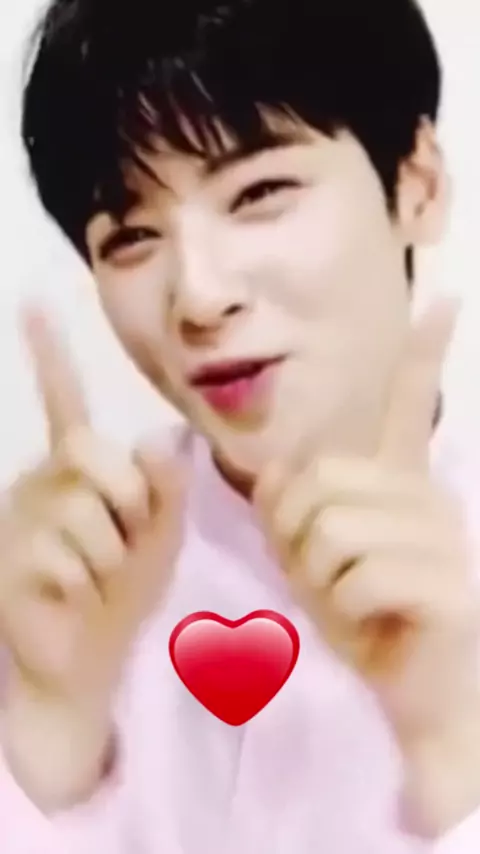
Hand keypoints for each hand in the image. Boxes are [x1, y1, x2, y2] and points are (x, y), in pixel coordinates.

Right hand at [0, 309, 184, 808]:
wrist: (89, 659)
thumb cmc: (124, 590)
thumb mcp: (161, 535)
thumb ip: (166, 488)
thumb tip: (157, 436)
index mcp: (79, 469)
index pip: (65, 405)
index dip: (50, 355)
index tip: (34, 301)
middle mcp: (44, 480)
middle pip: (94, 452)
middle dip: (128, 501)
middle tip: (125, 540)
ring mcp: (23, 517)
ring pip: (86, 510)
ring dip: (111, 554)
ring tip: (99, 576)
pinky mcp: (11, 556)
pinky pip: (69, 555)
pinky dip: (89, 583)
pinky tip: (74, 597)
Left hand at [256, 299, 479, 832]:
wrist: (417, 692)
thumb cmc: (368, 621)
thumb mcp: (313, 561)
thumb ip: (294, 512)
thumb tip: (280, 471)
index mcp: (400, 485)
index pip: (410, 405)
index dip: (422, 354)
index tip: (444, 300)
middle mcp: (427, 497)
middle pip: (321, 480)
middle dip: (296, 536)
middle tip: (322, 577)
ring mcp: (442, 538)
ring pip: (334, 528)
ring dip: (318, 578)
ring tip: (346, 602)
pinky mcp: (448, 583)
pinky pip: (360, 575)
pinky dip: (345, 609)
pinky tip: (370, 622)